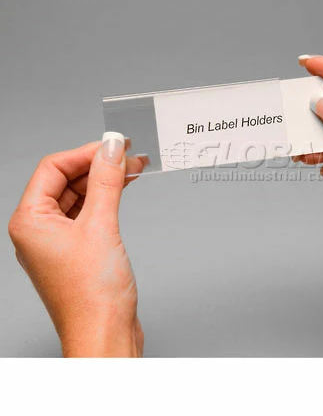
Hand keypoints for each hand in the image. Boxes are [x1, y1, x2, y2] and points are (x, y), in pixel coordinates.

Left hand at [8, 133, 148, 355]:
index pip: (53, 168)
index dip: (85, 152)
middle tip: (128, 154)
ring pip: (80, 195)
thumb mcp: (101, 226)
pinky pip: (90, 211)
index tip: (114, 145)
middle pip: (67, 180)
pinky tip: (125, 188)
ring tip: (134, 167)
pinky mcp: (78, 247)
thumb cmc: (92, 294)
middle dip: (98, 164)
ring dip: (106, 180)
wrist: (105, 334)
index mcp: (30, 221)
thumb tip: (111, 148)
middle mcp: (39, 228)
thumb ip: (106, 181)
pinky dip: (108, 197)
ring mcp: (59, 239)